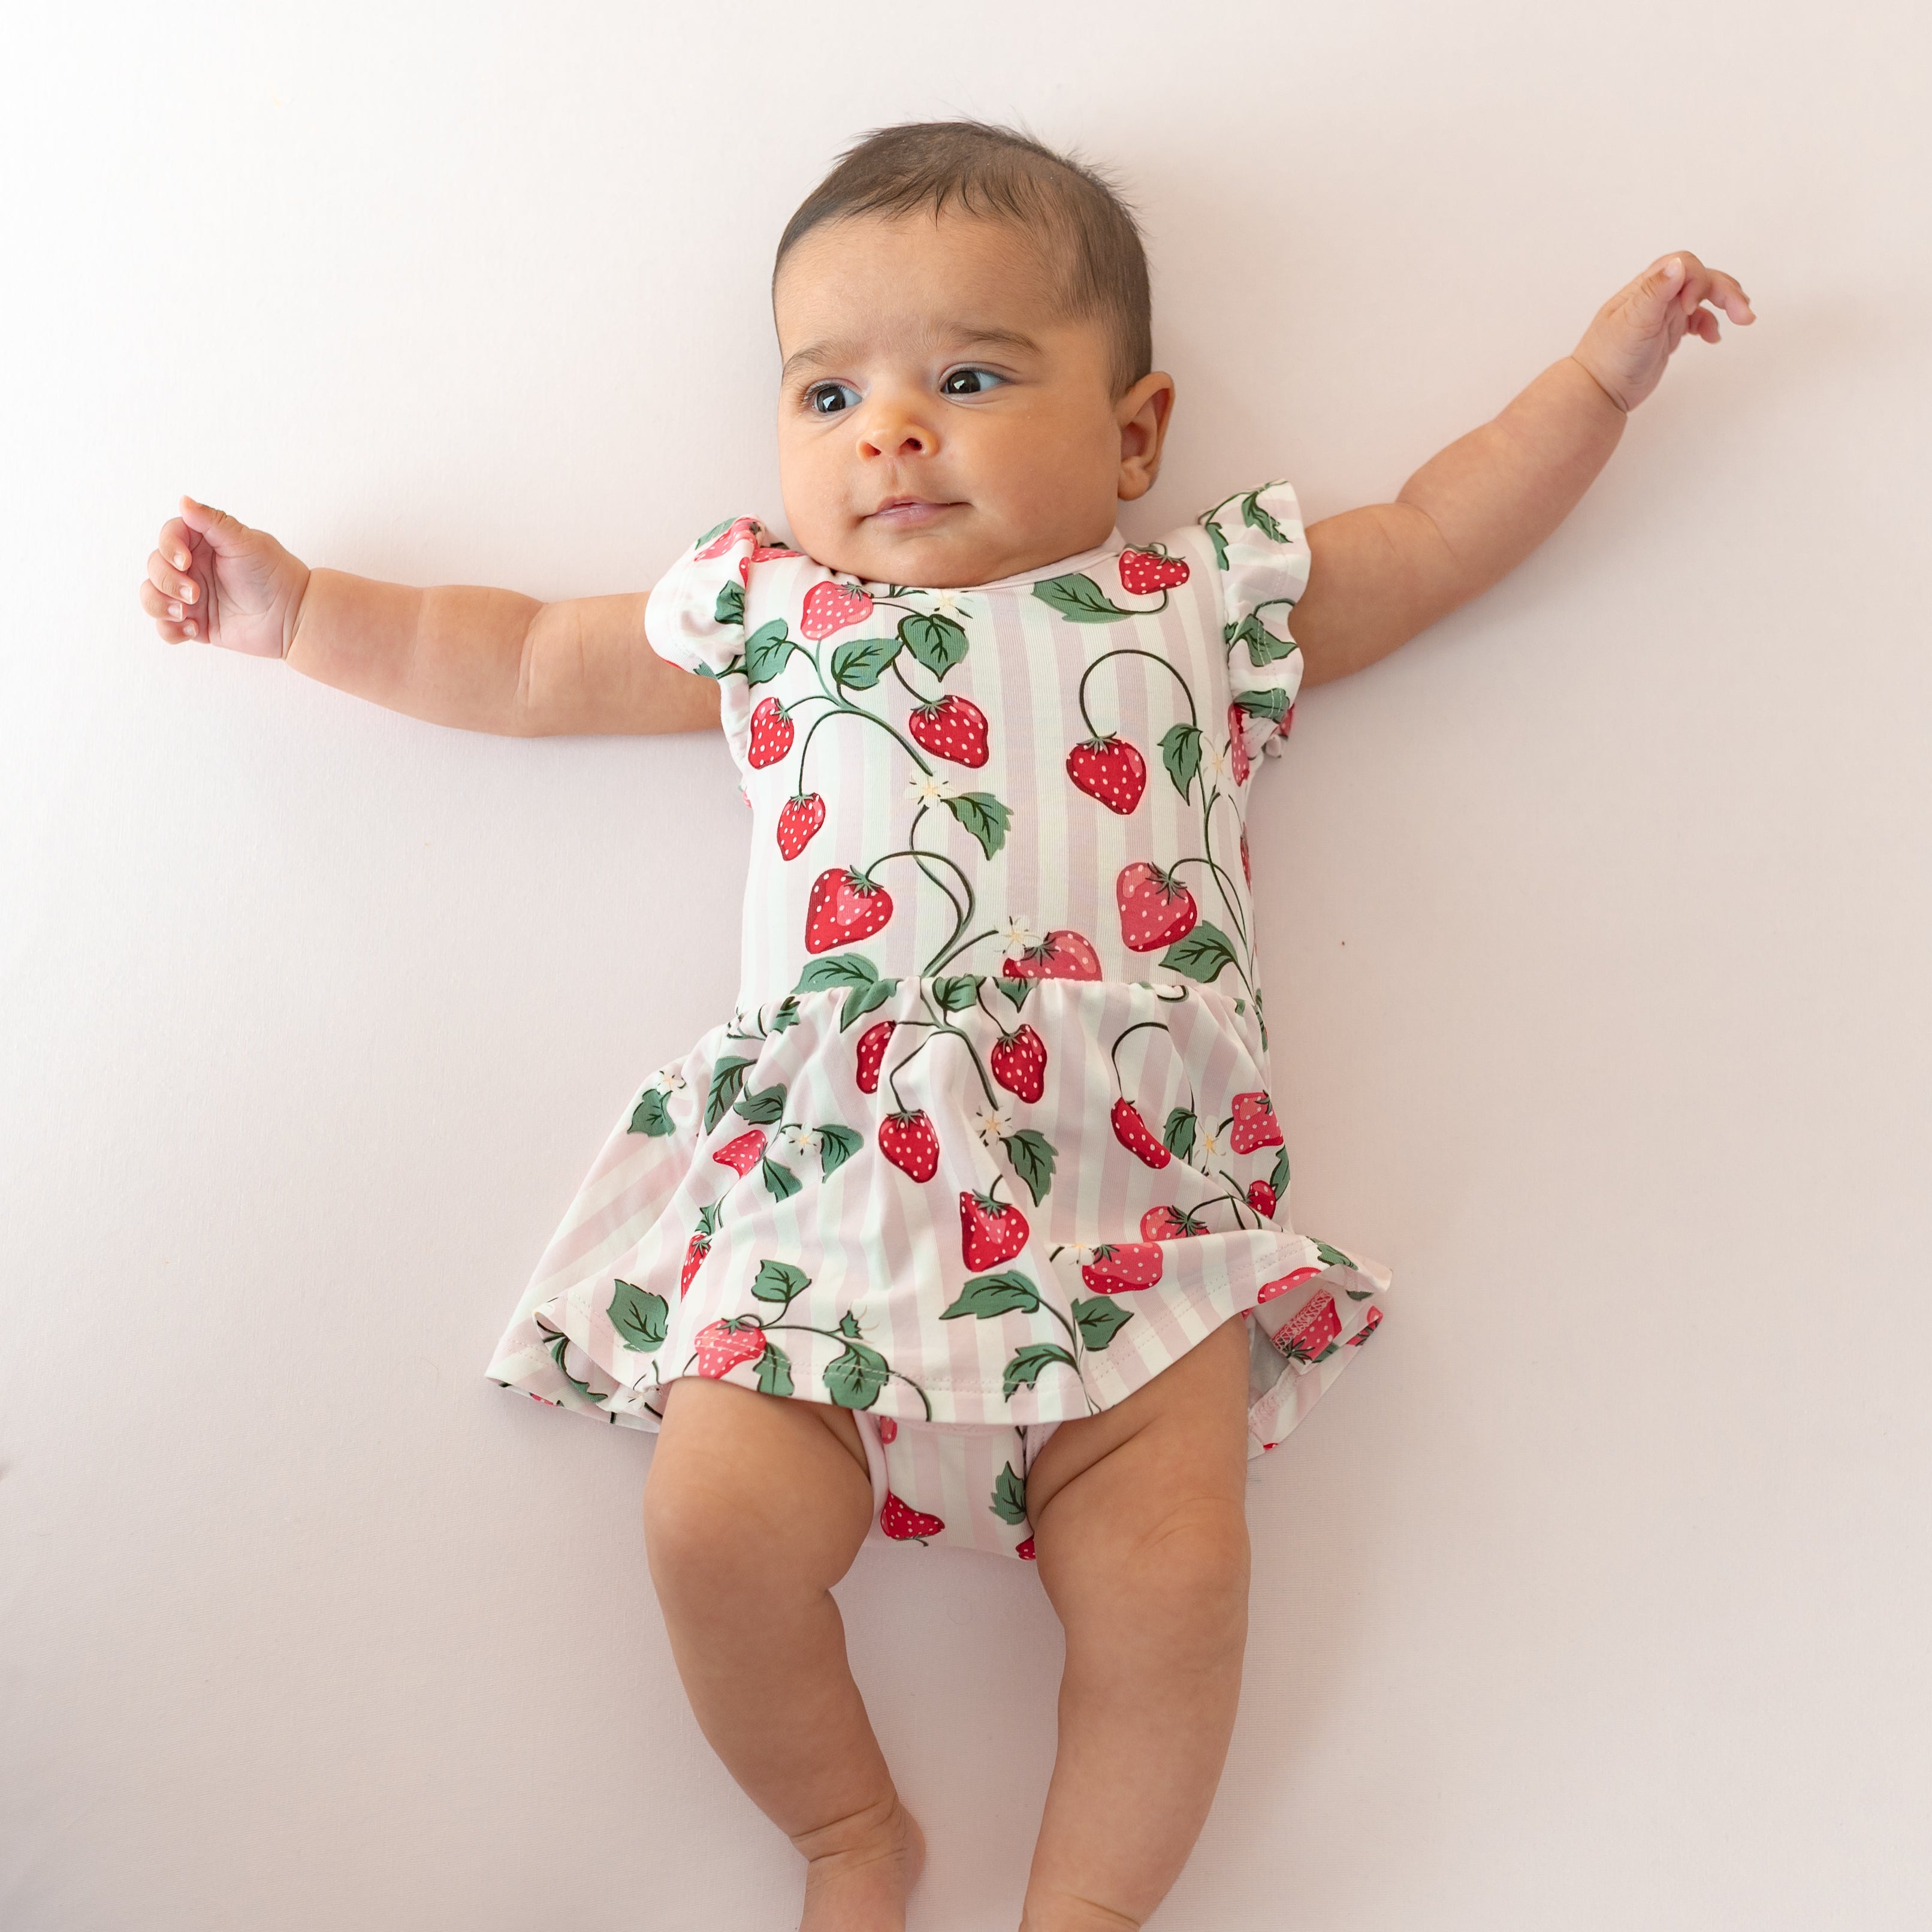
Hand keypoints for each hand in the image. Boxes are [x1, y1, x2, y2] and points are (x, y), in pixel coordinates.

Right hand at [140, 495, 310, 656]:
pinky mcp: (196, 623)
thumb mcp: (245, 542)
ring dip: (160, 605)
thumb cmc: (275, 575)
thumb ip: (213, 522)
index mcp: (203, 543)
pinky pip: (166, 627)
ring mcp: (191, 596)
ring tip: (186, 614)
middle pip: (155, 567)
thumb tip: (184, 500)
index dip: (168, 548)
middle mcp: (193, 568)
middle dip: (167, 581)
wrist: (293, 616)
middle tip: (194, 594)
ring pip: (152, 597)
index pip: (168, 538)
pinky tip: (195, 629)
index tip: (185, 562)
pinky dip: (172, 630)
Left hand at [1571, 253, 1753, 413]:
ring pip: (1702, 297)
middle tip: (1744, 313)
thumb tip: (1678, 264)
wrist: (1597, 393)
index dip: (1697, 280)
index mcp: (1645, 288)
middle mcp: (1656, 296)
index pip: (1684, 265)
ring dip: (1724, 303)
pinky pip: (1696, 320)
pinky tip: (1713, 338)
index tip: (1689, 309)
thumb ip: (1654, 292)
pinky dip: (1710, 324)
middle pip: (1700, 278)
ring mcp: (1662, 315)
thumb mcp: (1632, 323)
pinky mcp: (1667, 333)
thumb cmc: (1609, 359)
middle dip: (1724, 291)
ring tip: (1744, 319)